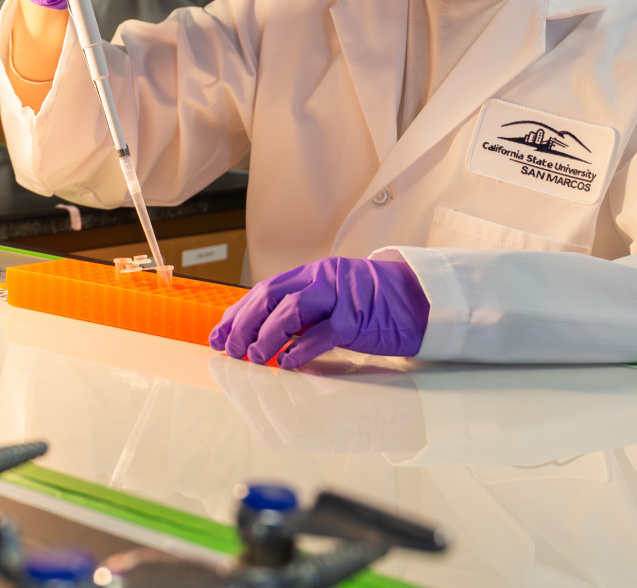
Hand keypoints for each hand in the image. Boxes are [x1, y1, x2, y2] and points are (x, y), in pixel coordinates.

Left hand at [209, 257, 428, 368]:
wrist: (418, 301)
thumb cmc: (373, 305)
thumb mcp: (332, 299)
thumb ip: (302, 309)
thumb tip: (263, 334)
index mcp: (312, 273)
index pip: (264, 290)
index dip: (238, 313)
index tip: (219, 334)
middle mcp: (321, 279)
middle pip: (270, 297)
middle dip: (244, 324)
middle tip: (229, 348)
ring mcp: (339, 297)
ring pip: (290, 311)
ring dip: (266, 336)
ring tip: (254, 357)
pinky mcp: (357, 319)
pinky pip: (321, 335)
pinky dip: (299, 350)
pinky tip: (285, 364)